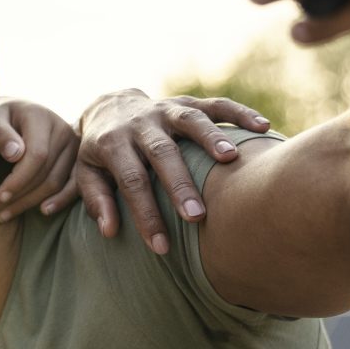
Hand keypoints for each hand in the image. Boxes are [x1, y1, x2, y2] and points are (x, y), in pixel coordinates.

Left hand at [0, 97, 80, 223]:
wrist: (18, 110)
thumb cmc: (1, 116)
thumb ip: (0, 133)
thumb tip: (14, 155)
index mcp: (41, 117)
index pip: (37, 156)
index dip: (18, 179)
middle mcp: (63, 130)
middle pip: (45, 174)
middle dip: (17, 198)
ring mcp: (74, 146)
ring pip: (56, 183)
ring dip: (30, 204)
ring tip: (2, 216)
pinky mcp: (78, 160)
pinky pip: (73, 186)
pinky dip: (59, 202)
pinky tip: (42, 212)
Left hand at [72, 89, 270, 253]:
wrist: (107, 105)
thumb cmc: (100, 151)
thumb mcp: (86, 173)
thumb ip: (96, 199)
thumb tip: (108, 231)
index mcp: (112, 143)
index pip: (130, 181)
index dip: (145, 215)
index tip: (161, 247)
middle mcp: (140, 123)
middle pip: (161, 153)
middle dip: (180, 184)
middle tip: (197, 215)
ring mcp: (165, 109)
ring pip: (190, 120)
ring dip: (211, 138)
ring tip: (231, 159)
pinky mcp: (187, 101)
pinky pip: (215, 104)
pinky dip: (239, 112)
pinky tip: (263, 126)